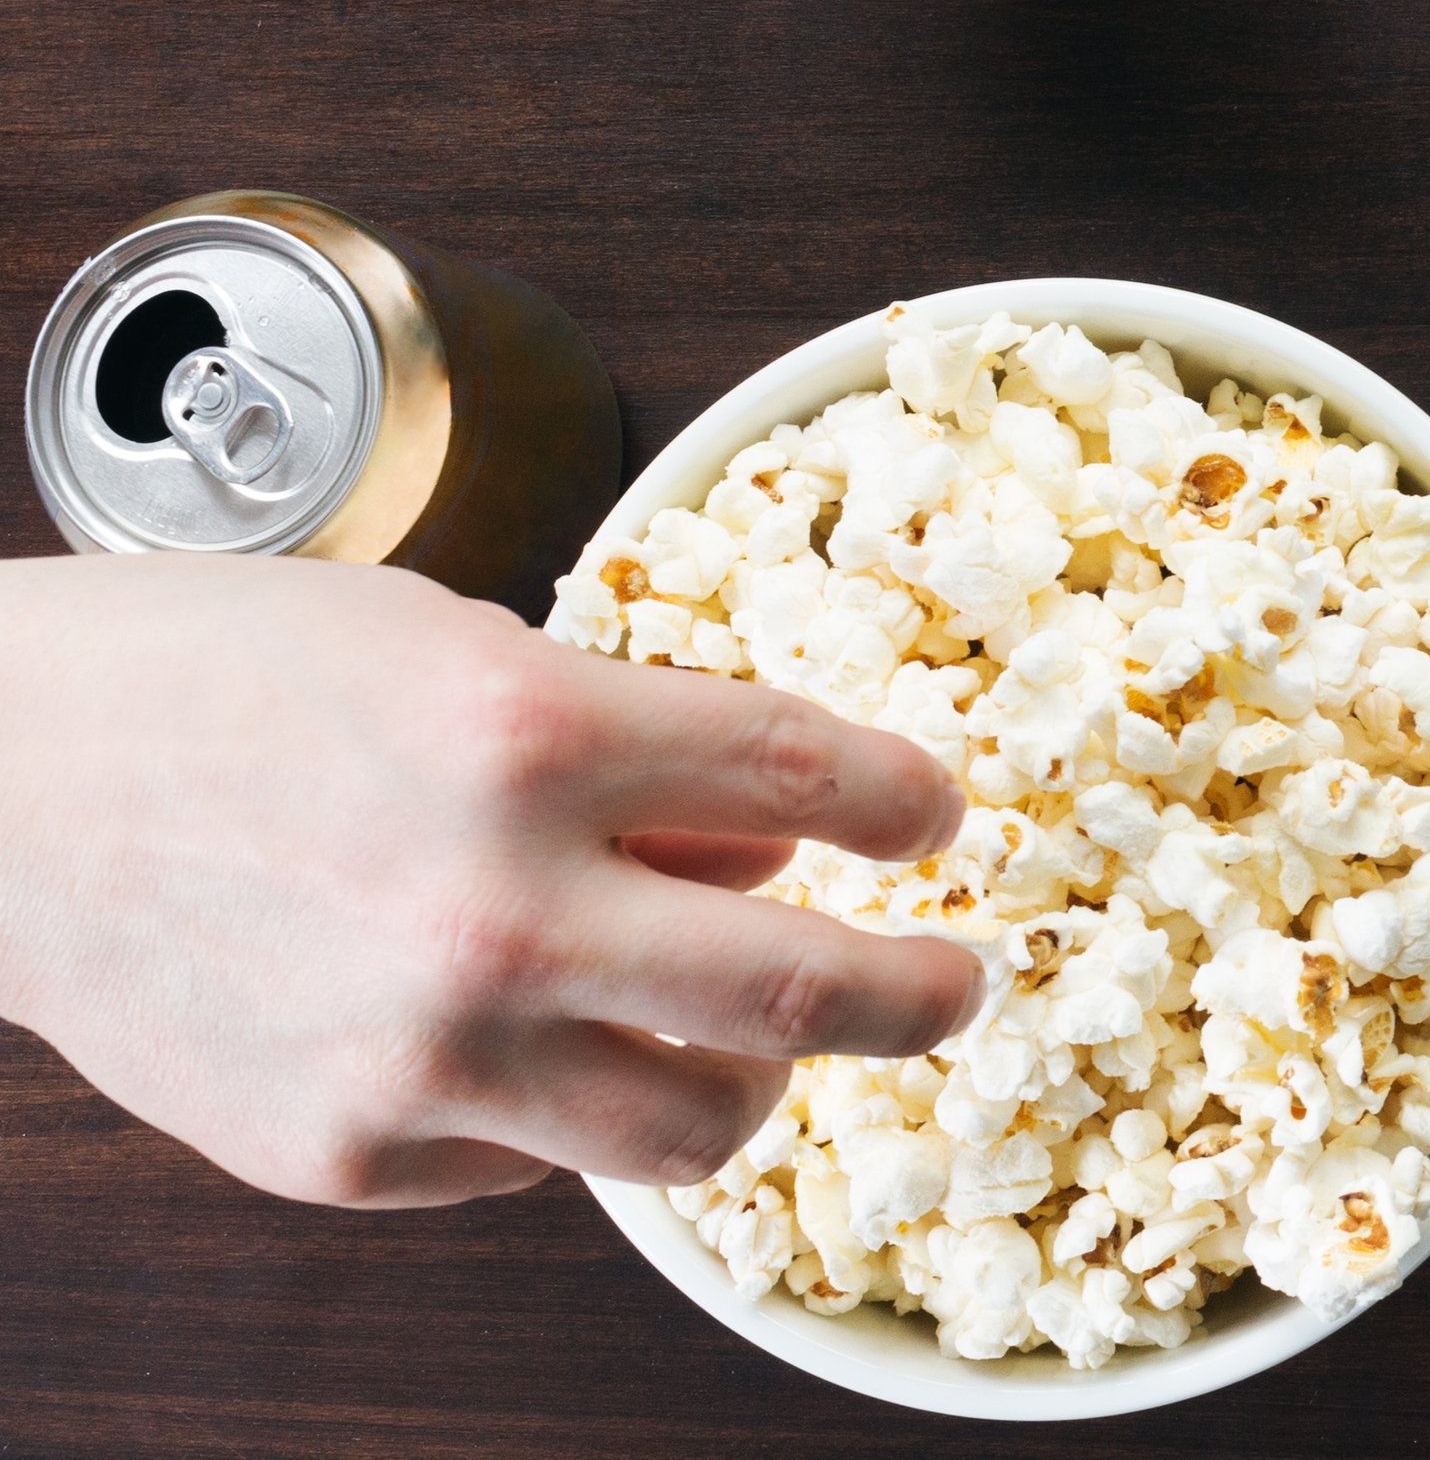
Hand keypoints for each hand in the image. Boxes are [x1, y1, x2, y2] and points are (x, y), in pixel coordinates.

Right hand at [0, 557, 983, 1206]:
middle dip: (923, 994)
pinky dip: (569, 1098)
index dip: (912, 805)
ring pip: (699, 1126)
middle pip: (807, 992)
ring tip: (756, 1038)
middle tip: (953, 986)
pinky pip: (541, 1159)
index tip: (938, 819)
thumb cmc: (233, 687)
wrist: (9, 792)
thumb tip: (778, 851)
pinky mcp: (357, 1152)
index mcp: (536, 735)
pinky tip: (526, 1030)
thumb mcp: (465, 651)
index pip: (818, 781)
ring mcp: (426, 1051)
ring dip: (761, 1081)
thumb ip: (640, 755)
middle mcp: (496, 907)